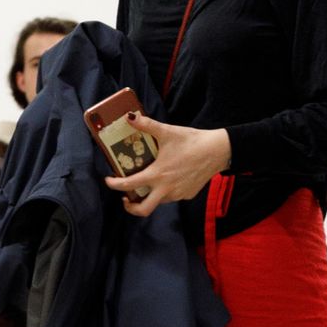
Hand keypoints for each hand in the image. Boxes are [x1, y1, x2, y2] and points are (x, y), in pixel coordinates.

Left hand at [104, 119, 231, 215]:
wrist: (218, 150)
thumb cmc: (192, 141)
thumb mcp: (167, 131)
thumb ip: (146, 125)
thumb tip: (129, 117)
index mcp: (157, 175)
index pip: (129, 185)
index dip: (114, 184)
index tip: (109, 180)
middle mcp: (166, 189)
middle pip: (143, 209)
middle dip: (130, 207)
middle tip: (125, 198)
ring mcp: (178, 194)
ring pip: (158, 201)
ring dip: (149, 196)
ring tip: (147, 183)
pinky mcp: (188, 195)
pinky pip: (172, 197)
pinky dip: (165, 191)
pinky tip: (169, 178)